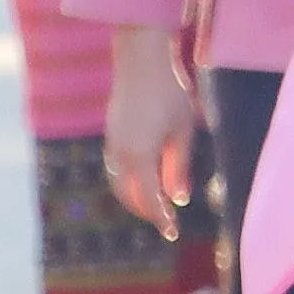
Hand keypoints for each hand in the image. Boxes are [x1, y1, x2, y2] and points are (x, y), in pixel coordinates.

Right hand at [102, 26, 197, 231]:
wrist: (140, 60)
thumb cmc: (170, 94)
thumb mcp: (182, 132)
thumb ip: (179, 167)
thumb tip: (179, 198)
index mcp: (139, 157)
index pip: (150, 199)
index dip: (161, 219)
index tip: (172, 234)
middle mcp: (120, 155)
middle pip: (129, 196)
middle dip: (146, 211)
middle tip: (166, 222)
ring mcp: (111, 144)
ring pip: (119, 183)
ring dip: (135, 197)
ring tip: (156, 204)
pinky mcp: (110, 134)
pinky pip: (115, 168)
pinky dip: (128, 180)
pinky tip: (144, 178)